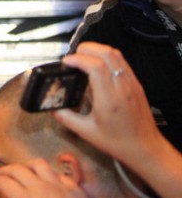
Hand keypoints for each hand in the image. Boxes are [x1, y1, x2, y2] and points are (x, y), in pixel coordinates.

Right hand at [0, 160, 97, 197]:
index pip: (4, 184)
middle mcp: (40, 187)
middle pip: (17, 170)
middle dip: (4, 171)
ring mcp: (59, 185)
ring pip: (38, 164)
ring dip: (26, 166)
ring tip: (22, 170)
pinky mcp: (74, 189)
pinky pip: (58, 174)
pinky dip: (49, 174)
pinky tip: (48, 179)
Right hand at [55, 42, 159, 164]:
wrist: (145, 149)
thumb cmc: (118, 142)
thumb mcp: (86, 132)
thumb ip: (66, 117)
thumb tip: (51, 107)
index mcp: (109, 99)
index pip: (96, 66)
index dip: (78, 59)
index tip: (67, 62)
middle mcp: (122, 88)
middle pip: (107, 54)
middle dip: (86, 49)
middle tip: (73, 57)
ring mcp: (132, 84)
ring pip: (116, 55)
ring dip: (97, 50)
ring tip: (84, 57)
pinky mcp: (136, 84)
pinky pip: (122, 62)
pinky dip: (107, 57)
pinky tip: (98, 65)